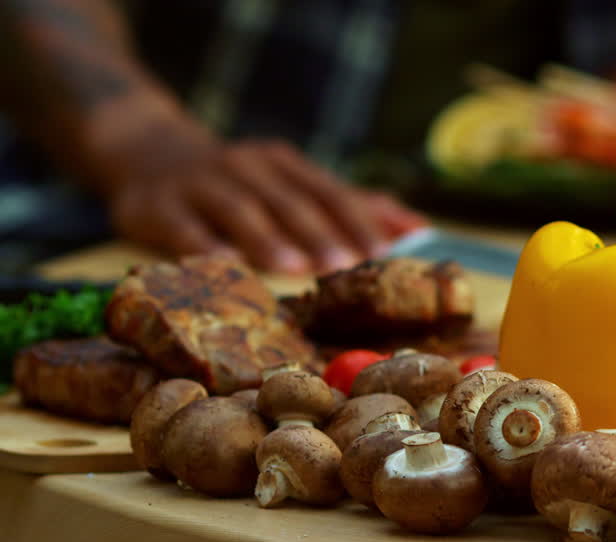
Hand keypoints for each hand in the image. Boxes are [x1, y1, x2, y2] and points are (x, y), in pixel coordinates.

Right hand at [108, 133, 426, 273]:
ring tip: (293, 267)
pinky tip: (225, 265)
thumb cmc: (241, 182)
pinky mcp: (156, 206)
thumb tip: (418, 228)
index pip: (329, 192)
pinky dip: (203, 245)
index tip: (384, 251)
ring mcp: (199, 184)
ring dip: (267, 238)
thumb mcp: (295, 183)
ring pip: (237, 209)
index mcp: (285, 166)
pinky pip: (182, 227)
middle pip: (288, 201)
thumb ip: (352, 205)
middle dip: (319, 232)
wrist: (148, 152)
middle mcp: (246, 168)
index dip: (357, 220)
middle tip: (345, 266)